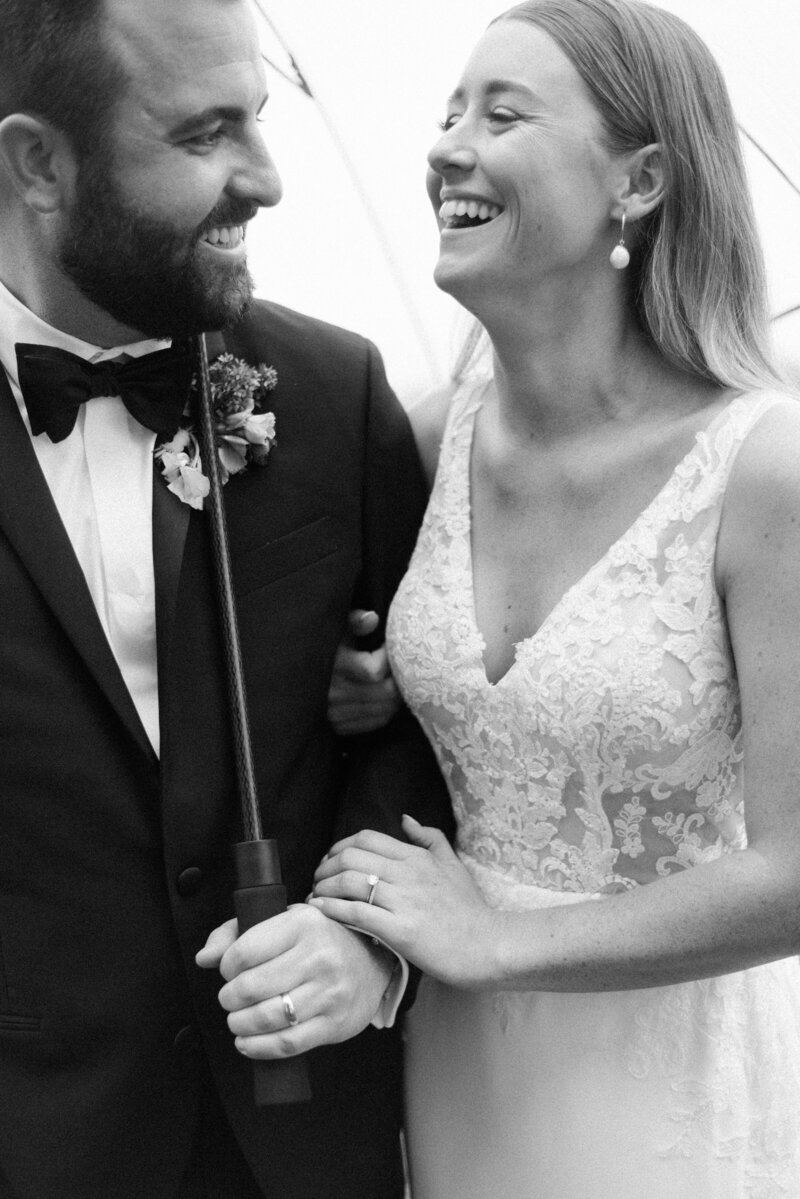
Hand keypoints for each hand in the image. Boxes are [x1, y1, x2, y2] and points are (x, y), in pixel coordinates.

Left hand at [195, 904, 394, 1057]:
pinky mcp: (335, 1023)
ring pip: (267, 1018)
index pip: (244, 951)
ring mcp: (330, 991)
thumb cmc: (317, 940)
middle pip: (251, 987)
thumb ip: (236, 933)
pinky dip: (259, 1048)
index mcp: (303, 924)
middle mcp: (319, 956)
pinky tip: (247, 1042)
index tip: (228, 971)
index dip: (225, 966)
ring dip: (240, 1024)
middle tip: (230, 998)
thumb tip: (205, 957)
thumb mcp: (282, 921)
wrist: (371, 959)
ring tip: (236, 1020)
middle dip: (229, 998)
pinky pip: (287, 1043)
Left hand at [311, 815, 500, 988]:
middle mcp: (408, 873)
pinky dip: (332, 909)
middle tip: (318, 880)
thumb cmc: (469, 908)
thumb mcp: (452, 864)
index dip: (339, 847)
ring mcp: (404, 901)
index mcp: (417, 857)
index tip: (329, 861)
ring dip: (324, 888)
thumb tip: (406, 818)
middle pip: (351, 857)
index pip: (365, 839)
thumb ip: (429, 838)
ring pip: (350, 882)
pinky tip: (320, 911)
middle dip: (325, 867)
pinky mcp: (401, 930)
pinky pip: (357, 913)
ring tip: (315, 896)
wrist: (487, 945)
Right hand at [327, 609, 400, 734]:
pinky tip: (385, 695)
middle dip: (398, 678)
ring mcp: (336, 713)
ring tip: (394, 679)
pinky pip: (376, 721)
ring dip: (396, 695)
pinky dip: (387, 709)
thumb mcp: (334, 628)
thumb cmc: (322, 646)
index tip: (388, 647)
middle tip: (399, 666)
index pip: (374, 670)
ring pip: (384, 709)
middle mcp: (333, 692)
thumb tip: (373, 618)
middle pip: (385, 692)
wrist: (293, 676)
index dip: (389, 658)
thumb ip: (354, 621)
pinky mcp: (339, 726)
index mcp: (334, 665)